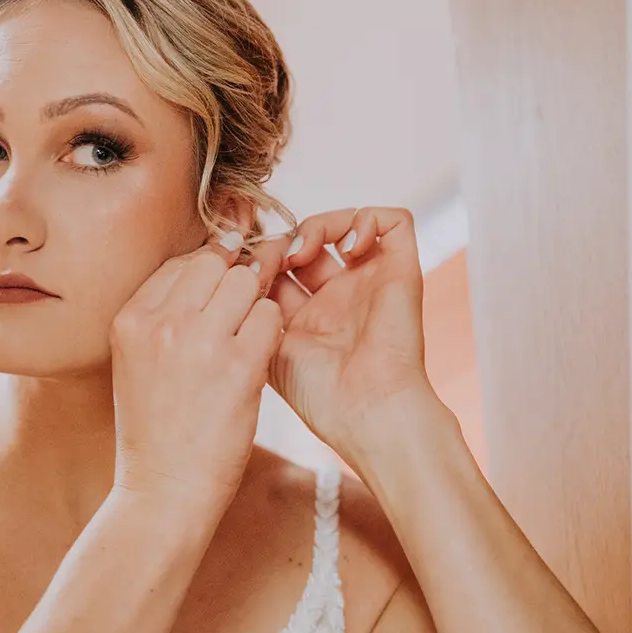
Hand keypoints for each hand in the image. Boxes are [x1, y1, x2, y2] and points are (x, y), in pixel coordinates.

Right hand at [110, 231, 290, 519]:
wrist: (164, 489)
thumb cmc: (156, 430)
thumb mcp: (137, 362)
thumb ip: (163, 317)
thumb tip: (212, 268)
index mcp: (130, 319)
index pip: (180, 263)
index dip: (209, 273)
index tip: (220, 295)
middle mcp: (161, 323)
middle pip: (215, 263)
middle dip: (235, 281)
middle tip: (241, 312)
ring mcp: (200, 341)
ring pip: (247, 282)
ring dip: (256, 304)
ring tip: (247, 340)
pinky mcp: (238, 364)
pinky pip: (270, 316)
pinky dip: (271, 331)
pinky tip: (259, 357)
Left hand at [265, 207, 433, 472]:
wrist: (366, 411)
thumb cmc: (318, 393)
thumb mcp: (267, 346)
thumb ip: (251, 311)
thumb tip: (229, 272)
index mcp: (308, 317)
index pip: (280, 266)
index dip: (260, 256)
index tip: (243, 267)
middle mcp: (340, 296)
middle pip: (310, 242)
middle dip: (283, 239)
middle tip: (269, 256)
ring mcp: (371, 282)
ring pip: (347, 225)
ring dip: (318, 226)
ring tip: (301, 252)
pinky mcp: (402, 271)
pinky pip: (393, 223)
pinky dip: (366, 220)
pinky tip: (346, 249)